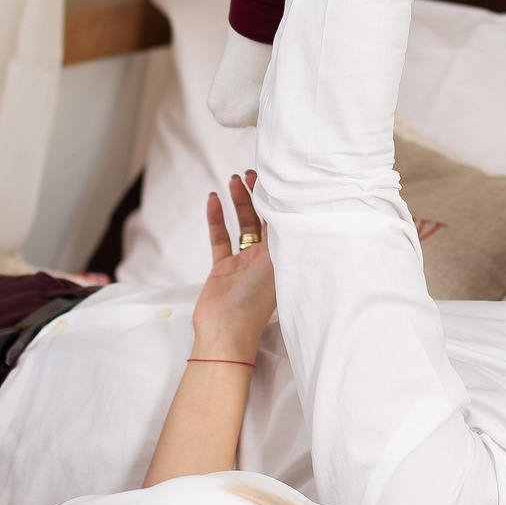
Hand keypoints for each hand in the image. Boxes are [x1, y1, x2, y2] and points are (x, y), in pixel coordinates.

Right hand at [189, 171, 274, 358]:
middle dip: (259, 195)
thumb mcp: (275, 262)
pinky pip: (220, 238)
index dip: (281, 199)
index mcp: (285, 258)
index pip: (286, 221)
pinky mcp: (223, 269)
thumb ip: (281, 233)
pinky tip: (213, 200)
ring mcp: (244, 263)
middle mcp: (267, 259)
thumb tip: (292, 202)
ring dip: (238, 202)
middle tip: (252, 172)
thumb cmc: (255, 302)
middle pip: (264, 220)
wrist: (225, 332)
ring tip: (233, 179)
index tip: (278, 177)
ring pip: (242, 225)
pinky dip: (216, 219)